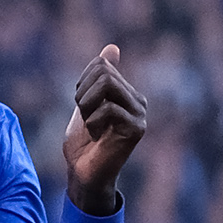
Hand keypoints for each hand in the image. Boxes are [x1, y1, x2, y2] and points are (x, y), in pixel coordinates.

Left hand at [63, 44, 146, 214]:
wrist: (83, 174)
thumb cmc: (83, 143)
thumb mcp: (86, 102)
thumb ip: (98, 78)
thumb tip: (112, 47)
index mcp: (127, 92)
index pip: (101, 64)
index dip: (82, 82)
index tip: (82, 105)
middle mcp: (138, 101)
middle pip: (104, 71)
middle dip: (83, 93)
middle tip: (85, 116)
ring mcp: (140, 114)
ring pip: (106, 84)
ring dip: (86, 106)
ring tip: (91, 125)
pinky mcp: (137, 129)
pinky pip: (108, 107)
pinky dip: (92, 122)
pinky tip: (97, 137)